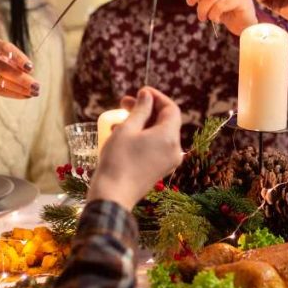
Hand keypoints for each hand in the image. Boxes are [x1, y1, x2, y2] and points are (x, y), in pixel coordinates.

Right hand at [0, 37, 38, 99]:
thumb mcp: (7, 57)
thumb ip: (17, 62)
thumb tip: (29, 73)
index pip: (6, 48)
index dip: (19, 58)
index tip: (31, 68)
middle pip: (5, 69)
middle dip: (23, 79)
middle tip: (37, 86)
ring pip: (2, 81)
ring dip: (21, 88)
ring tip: (34, 92)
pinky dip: (15, 94)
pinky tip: (25, 96)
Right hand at [87, 87, 182, 210]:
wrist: (113, 196)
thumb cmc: (118, 160)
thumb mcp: (127, 129)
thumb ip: (140, 110)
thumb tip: (147, 95)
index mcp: (170, 137)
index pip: (171, 109)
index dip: (156, 97)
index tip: (140, 91)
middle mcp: (174, 149)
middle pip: (165, 121)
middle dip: (146, 110)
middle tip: (125, 103)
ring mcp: (168, 161)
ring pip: (158, 134)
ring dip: (141, 123)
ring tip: (119, 120)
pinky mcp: (160, 170)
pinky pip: (155, 147)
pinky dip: (142, 138)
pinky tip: (122, 135)